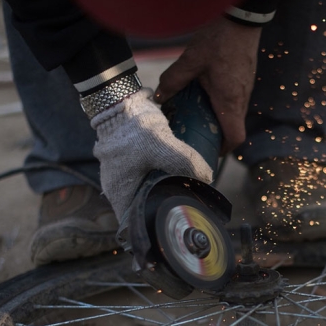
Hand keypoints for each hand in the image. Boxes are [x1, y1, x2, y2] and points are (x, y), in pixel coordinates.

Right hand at [92, 89, 212, 221]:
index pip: (136, 222)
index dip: (154, 225)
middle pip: (143, 207)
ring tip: (183, 188)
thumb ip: (187, 163)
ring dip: (162, 189)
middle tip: (185, 204)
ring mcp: (121, 174)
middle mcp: (117, 188)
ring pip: (144, 190)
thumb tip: (208, 177)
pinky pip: (144, 175)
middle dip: (163, 205)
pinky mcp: (127, 161)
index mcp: (119, 193)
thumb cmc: (133, 128)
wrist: (119, 101)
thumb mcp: (163, 147)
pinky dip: (158, 174)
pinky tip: (174, 170)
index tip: (173, 221)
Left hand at [156, 18, 261, 153]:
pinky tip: (207, 94)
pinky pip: (237, 100)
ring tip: (200, 114)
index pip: (235, 137)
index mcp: (229, 100)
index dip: (224, 149)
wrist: (242, 18)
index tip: (210, 151)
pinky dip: (224, 104)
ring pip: (235, 114)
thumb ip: (172, 81)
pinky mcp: (246, 79)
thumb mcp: (190, 60)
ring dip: (220, 118)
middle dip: (218, 135)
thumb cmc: (218, 40)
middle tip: (198, 134)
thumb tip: (159, 97)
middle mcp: (241, 98)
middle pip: (234, 128)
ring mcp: (246, 88)